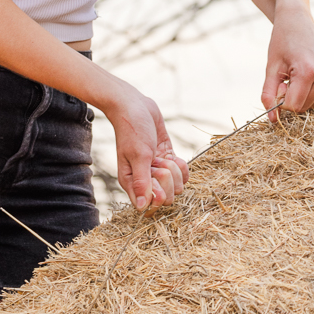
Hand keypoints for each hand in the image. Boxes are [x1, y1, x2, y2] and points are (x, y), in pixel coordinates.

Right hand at [106, 81, 189, 209]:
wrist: (135, 106)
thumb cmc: (133, 130)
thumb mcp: (138, 155)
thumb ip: (142, 182)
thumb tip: (141, 208)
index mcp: (132, 183)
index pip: (151, 204)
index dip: (159, 193)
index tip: (155, 174)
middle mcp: (145, 181)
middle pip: (168, 196)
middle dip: (168, 178)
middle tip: (157, 161)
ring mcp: (157, 171)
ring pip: (177, 185)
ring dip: (174, 168)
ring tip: (160, 155)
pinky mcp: (167, 160)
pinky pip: (182, 173)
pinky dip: (181, 165)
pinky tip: (171, 155)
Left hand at [262, 5, 313, 116]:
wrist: (297, 19)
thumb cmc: (282, 41)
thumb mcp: (271, 68)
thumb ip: (269, 95)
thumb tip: (272, 121)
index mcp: (308, 71)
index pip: (294, 106)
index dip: (281, 100)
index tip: (278, 84)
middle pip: (305, 106)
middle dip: (292, 98)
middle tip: (286, 78)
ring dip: (302, 95)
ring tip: (295, 75)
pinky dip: (313, 92)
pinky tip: (305, 76)